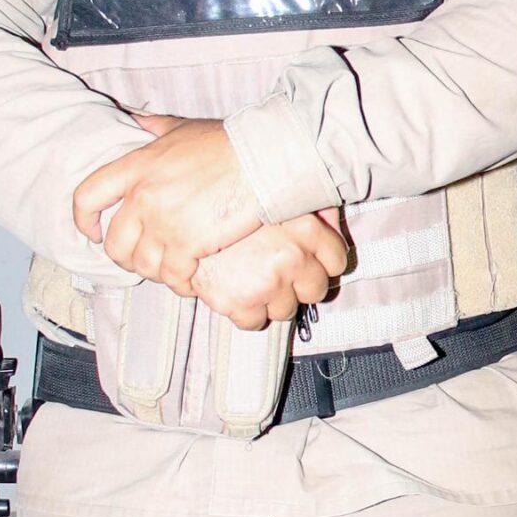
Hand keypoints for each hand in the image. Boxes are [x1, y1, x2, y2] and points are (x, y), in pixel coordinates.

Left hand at [73, 114, 263, 292]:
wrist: (261, 159)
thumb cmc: (227, 142)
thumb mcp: (181, 128)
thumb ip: (152, 127)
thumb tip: (132, 118)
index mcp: (135, 167)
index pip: (87, 197)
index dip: (84, 221)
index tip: (94, 233)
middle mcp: (143, 196)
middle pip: (114, 242)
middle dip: (124, 257)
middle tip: (140, 260)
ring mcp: (164, 222)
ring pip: (142, 264)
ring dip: (154, 272)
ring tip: (169, 270)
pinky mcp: (189, 243)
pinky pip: (173, 275)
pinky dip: (179, 282)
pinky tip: (189, 280)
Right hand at [191, 212, 349, 330]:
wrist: (178, 212)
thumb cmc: (226, 201)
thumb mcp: (274, 193)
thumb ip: (310, 207)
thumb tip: (330, 220)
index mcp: (305, 226)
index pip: (338, 260)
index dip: (323, 262)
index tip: (311, 262)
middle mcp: (292, 256)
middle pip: (316, 289)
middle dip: (299, 284)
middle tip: (278, 272)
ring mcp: (268, 282)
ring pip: (287, 310)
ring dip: (272, 300)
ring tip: (253, 279)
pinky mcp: (241, 301)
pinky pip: (255, 322)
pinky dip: (246, 313)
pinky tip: (236, 292)